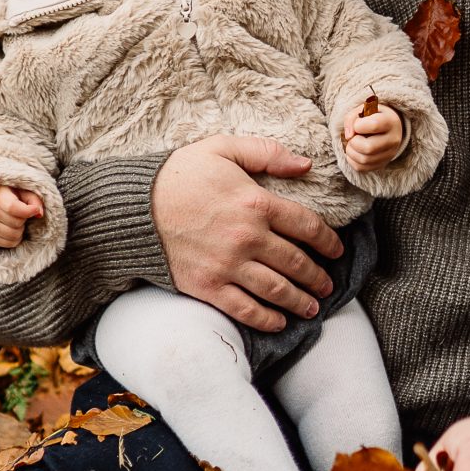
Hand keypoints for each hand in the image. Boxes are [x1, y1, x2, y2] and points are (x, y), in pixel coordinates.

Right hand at [0, 184, 43, 248]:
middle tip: (21, 215)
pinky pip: (9, 243)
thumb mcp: (23, 192)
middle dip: (24, 220)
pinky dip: (16, 239)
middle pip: (17, 223)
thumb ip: (33, 199)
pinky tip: (13, 230)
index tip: (35, 210)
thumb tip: (39, 214)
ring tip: (16, 222)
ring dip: (20, 230)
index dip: (28, 211)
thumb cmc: (11, 196)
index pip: (13, 208)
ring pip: (14, 235)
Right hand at [154, 136, 344, 333]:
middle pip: (297, 262)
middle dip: (318, 276)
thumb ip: (266, 153)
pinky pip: (245, 309)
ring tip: (312, 307)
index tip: (336, 250)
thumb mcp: (223, 148)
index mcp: (257, 202)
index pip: (307, 226)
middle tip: (327, 284)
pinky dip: (267, 319)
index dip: (328, 242)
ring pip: (277, 290)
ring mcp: (228, 265)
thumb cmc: (180, 174)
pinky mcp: (207, 286)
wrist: (133, 207)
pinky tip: (279, 322)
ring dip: (300, 301)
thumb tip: (305, 164)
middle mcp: (248, 237)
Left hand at [341, 102, 405, 172]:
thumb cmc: (372, 117)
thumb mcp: (362, 110)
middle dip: (353, 142)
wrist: (386, 128)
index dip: (358, 125)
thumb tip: (348, 136)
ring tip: (352, 143)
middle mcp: (393, 140)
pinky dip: (351, 160)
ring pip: (364, 160)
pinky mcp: (381, 164)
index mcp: (391, 122)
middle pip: (369, 148)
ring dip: (351, 151)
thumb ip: (352, 119)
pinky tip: (354, 151)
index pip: (373, 125)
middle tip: (353, 137)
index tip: (357, 124)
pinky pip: (361, 168)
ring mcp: (389, 154)